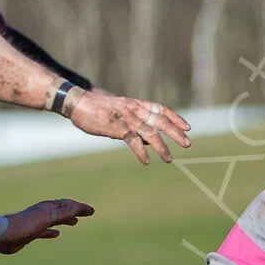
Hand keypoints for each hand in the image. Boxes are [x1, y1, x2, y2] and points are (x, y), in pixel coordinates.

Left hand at [0, 198, 94, 254]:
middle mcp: (43, 214)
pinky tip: (56, 234)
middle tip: (86, 214)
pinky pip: (45, 231)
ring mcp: (36, 224)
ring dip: (65, 220)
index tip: (91, 211)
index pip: (67, 205)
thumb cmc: (24, 225)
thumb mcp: (46, 217)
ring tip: (74, 222)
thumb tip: (77, 207)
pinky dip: (52, 231)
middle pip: (62, 211)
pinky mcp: (30, 234)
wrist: (1, 234)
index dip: (79, 207)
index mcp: (47, 208)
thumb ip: (62, 213)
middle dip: (74, 211)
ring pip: (55, 220)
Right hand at [70, 91, 191, 163]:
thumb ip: (136, 125)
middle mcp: (135, 110)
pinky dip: (141, 152)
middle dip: (176, 133)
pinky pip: (133, 141)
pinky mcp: (117, 128)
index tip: (187, 127)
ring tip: (169, 159)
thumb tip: (149, 141)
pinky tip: (147, 161)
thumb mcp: (121, 113)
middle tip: (188, 143)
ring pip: (150, 133)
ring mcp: (127, 119)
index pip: (161, 109)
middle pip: (160, 121)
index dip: (175, 118)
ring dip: (161, 147)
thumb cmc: (98, 109)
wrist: (77, 103)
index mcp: (137, 104)